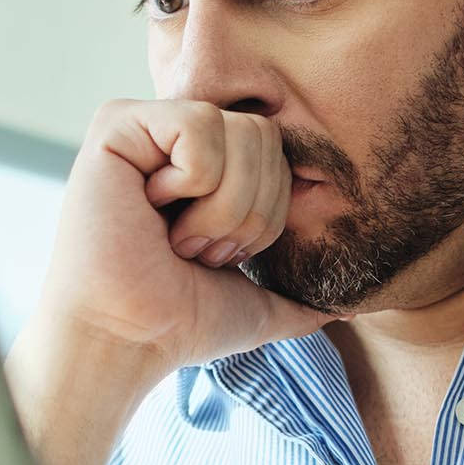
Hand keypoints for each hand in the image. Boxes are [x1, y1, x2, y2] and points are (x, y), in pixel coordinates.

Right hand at [34, 98, 335, 379]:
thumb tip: (347, 307)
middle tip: (194, 246)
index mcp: (204, 166)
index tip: (215, 256)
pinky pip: (200, 126)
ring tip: (174, 235)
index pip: (277, 151)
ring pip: (238, 132)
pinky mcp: (116, 124)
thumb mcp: (253, 306)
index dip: (265, 214)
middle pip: (264, 135)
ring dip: (218, 206)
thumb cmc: (177, 324)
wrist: (128, 340)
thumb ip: (299, 301)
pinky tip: (149, 210)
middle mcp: (173, 138)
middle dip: (245, 210)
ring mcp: (144, 127)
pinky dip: (190, 183)